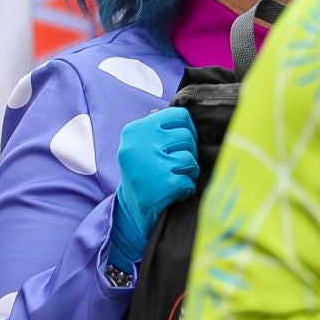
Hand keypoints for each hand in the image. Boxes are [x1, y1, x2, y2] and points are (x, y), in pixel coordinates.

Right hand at [108, 106, 198, 269]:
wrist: (129, 213)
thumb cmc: (142, 173)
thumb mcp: (141, 146)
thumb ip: (158, 127)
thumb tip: (185, 107)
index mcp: (135, 130)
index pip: (179, 116)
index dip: (188, 130)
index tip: (183, 143)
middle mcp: (140, 144)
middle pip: (187, 137)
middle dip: (189, 153)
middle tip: (177, 165)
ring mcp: (151, 164)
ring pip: (190, 159)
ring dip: (189, 172)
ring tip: (175, 178)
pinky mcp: (162, 185)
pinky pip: (189, 180)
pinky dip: (186, 188)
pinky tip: (174, 192)